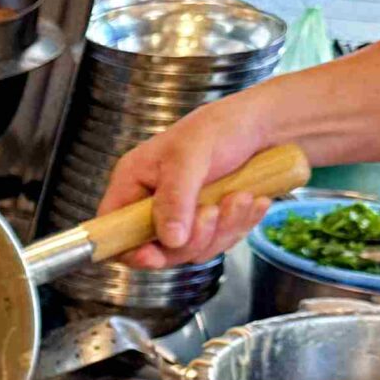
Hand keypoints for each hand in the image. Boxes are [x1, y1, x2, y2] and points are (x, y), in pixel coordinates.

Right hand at [102, 95, 283, 266]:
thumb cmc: (220, 127)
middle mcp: (153, 203)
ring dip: (223, 229)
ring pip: (194, 250)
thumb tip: (169, 239)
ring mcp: (183, 216)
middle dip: (192, 238)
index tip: (154, 255)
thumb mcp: (190, 156)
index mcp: (134, 183)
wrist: (265, 124)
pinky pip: (220, 242)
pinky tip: (252, 200)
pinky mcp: (211, 222)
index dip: (128, 249)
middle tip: (212, 211)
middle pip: (158, 250)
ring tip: (240, 197)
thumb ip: (175, 198)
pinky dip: (239, 225)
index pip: (114, 229)